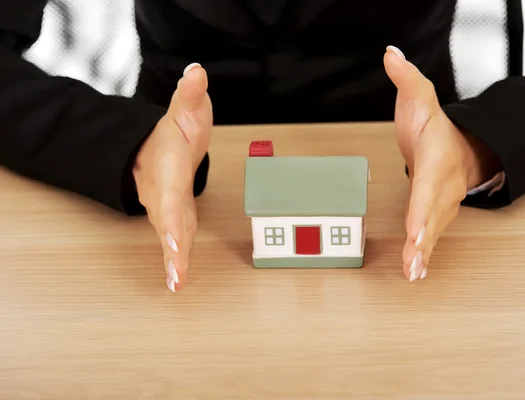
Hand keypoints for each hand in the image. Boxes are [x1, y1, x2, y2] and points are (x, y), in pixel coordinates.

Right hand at [133, 63, 211, 291]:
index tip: (173, 238)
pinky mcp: (174, 218)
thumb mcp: (186, 109)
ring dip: (173, 262)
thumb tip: (197, 71)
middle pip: (167, 224)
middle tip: (176, 276)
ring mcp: (167, 209)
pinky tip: (177, 283)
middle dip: (171, 250)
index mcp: (168, 169)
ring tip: (176, 285)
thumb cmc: (172, 133)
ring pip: (170, 237)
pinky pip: (175, 241)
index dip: (170, 218)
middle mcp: (163, 194)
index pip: (170, 195)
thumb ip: (191, 94)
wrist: (152, 148)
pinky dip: (175, 261)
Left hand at [383, 46, 500, 280]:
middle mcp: (442, 185)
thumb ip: (406, 79)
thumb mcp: (420, 97)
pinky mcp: (438, 215)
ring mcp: (443, 203)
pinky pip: (432, 236)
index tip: (415, 228)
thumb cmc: (436, 127)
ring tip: (414, 275)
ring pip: (434, 231)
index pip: (428, 184)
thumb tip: (391, 55)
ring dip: (424, 254)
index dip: (421, 207)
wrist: (460, 146)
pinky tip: (417, 274)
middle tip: (413, 262)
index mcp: (437, 158)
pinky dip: (425, 255)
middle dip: (423, 240)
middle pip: (432, 214)